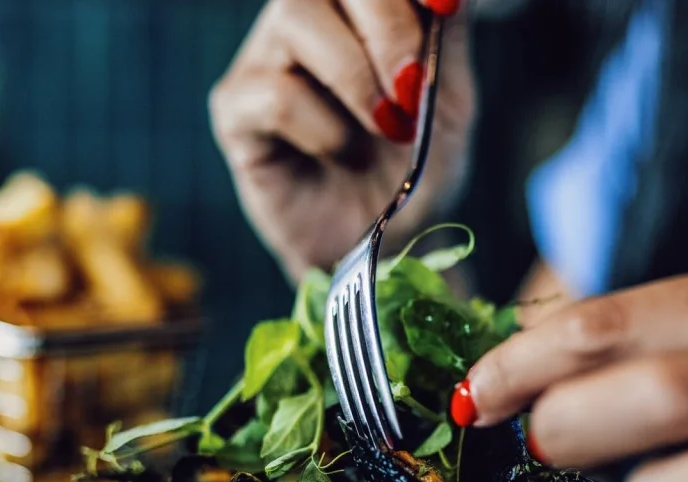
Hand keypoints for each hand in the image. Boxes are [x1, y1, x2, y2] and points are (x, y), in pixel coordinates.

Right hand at [209, 0, 475, 279]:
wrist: (382, 251)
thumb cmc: (413, 174)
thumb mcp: (451, 106)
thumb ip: (447, 40)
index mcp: (358, 8)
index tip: (445, 8)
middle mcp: (308, 18)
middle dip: (387, 25)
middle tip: (415, 87)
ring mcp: (266, 58)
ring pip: (296, 16)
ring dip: (355, 76)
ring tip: (389, 129)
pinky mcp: (236, 109)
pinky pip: (274, 92)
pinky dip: (324, 129)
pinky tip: (342, 156)